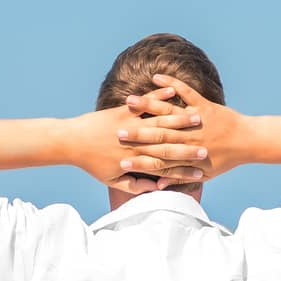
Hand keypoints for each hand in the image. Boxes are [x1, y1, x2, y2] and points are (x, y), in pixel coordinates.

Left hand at [65, 92, 209, 192]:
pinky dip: (158, 96)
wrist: (71, 142)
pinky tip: (171, 92)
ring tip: (198, 117)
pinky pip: (145, 103)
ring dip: (180, 118)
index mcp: (136, 160)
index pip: (166, 165)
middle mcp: (136, 142)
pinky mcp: (123, 110)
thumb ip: (135, 185)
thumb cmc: (92, 163)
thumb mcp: (113, 180)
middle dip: (190, 145)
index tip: (202, 170)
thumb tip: (154, 188)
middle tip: (208, 146)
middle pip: (168, 143)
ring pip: (160, 121)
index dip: (185, 168)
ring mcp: (130, 124)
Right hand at [126, 74, 252, 186]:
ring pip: (168, 113)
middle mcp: (189, 139)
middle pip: (158, 137)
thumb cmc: (224, 159)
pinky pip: (185, 92)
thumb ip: (179, 179)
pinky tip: (156, 77)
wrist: (248, 142)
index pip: (158, 161)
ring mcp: (195, 120)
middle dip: (137, 134)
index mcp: (187, 157)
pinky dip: (171, 84)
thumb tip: (158, 186)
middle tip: (117, 132)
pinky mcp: (203, 105)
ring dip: (148, 106)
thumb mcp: (203, 174)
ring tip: (130, 101)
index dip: (139, 162)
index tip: (120, 160)